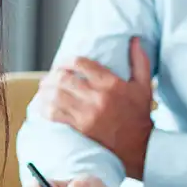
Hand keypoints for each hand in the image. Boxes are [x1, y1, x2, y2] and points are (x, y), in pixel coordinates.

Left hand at [38, 37, 155, 178]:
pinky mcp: (80, 128)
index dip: (67, 60)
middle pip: (64, 78)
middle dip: (53, 75)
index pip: (80, 63)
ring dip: (45, 91)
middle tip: (50, 77)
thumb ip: (140, 61)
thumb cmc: (139, 115)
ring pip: (56, 96)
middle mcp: (97, 97)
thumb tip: (135, 40)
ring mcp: (87, 114)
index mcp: (111, 84)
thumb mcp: (144, 86)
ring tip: (43, 89)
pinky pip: (55, 115)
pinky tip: (42, 106)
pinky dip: (45, 109)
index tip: (63, 63)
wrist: (139, 147)